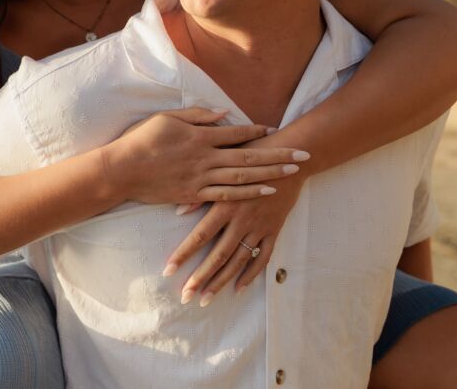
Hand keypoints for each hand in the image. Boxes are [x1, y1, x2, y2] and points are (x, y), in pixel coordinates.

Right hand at [103, 107, 307, 204]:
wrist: (121, 170)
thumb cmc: (142, 139)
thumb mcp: (168, 118)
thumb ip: (198, 115)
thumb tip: (224, 113)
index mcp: (199, 137)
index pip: (236, 133)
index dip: (258, 131)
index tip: (276, 130)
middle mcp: (205, 157)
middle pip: (248, 156)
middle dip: (278, 155)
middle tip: (303, 154)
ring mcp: (201, 178)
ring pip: (243, 178)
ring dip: (270, 174)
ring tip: (292, 171)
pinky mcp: (194, 195)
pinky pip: (226, 196)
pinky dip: (248, 194)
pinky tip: (266, 191)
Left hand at [162, 171, 305, 305]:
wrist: (288, 157)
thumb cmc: (250, 157)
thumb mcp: (223, 168)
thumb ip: (201, 190)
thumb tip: (178, 211)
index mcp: (225, 202)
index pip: (200, 234)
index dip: (184, 254)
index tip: (168, 271)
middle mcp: (241, 218)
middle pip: (219, 254)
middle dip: (200, 277)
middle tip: (184, 296)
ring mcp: (259, 226)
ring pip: (238, 260)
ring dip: (221, 282)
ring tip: (205, 299)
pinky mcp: (273, 229)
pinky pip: (262, 256)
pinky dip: (251, 274)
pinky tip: (238, 289)